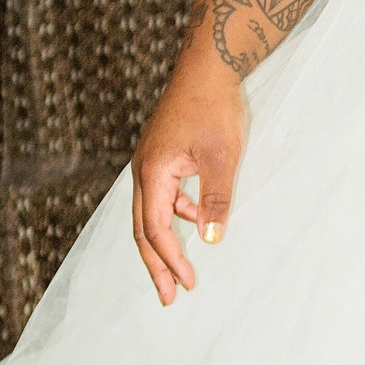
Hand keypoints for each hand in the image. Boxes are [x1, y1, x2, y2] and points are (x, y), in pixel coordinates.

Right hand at [131, 48, 248, 303]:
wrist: (207, 67)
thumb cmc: (214, 108)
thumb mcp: (222, 157)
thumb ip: (216, 198)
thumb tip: (212, 239)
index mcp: (153, 172)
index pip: (156, 228)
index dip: (171, 258)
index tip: (187, 283)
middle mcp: (143, 170)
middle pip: (142, 229)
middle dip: (156, 264)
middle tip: (168, 297)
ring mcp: (149, 162)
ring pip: (150, 213)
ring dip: (166, 241)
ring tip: (183, 268)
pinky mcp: (161, 155)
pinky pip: (162, 196)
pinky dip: (176, 215)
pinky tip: (197, 219)